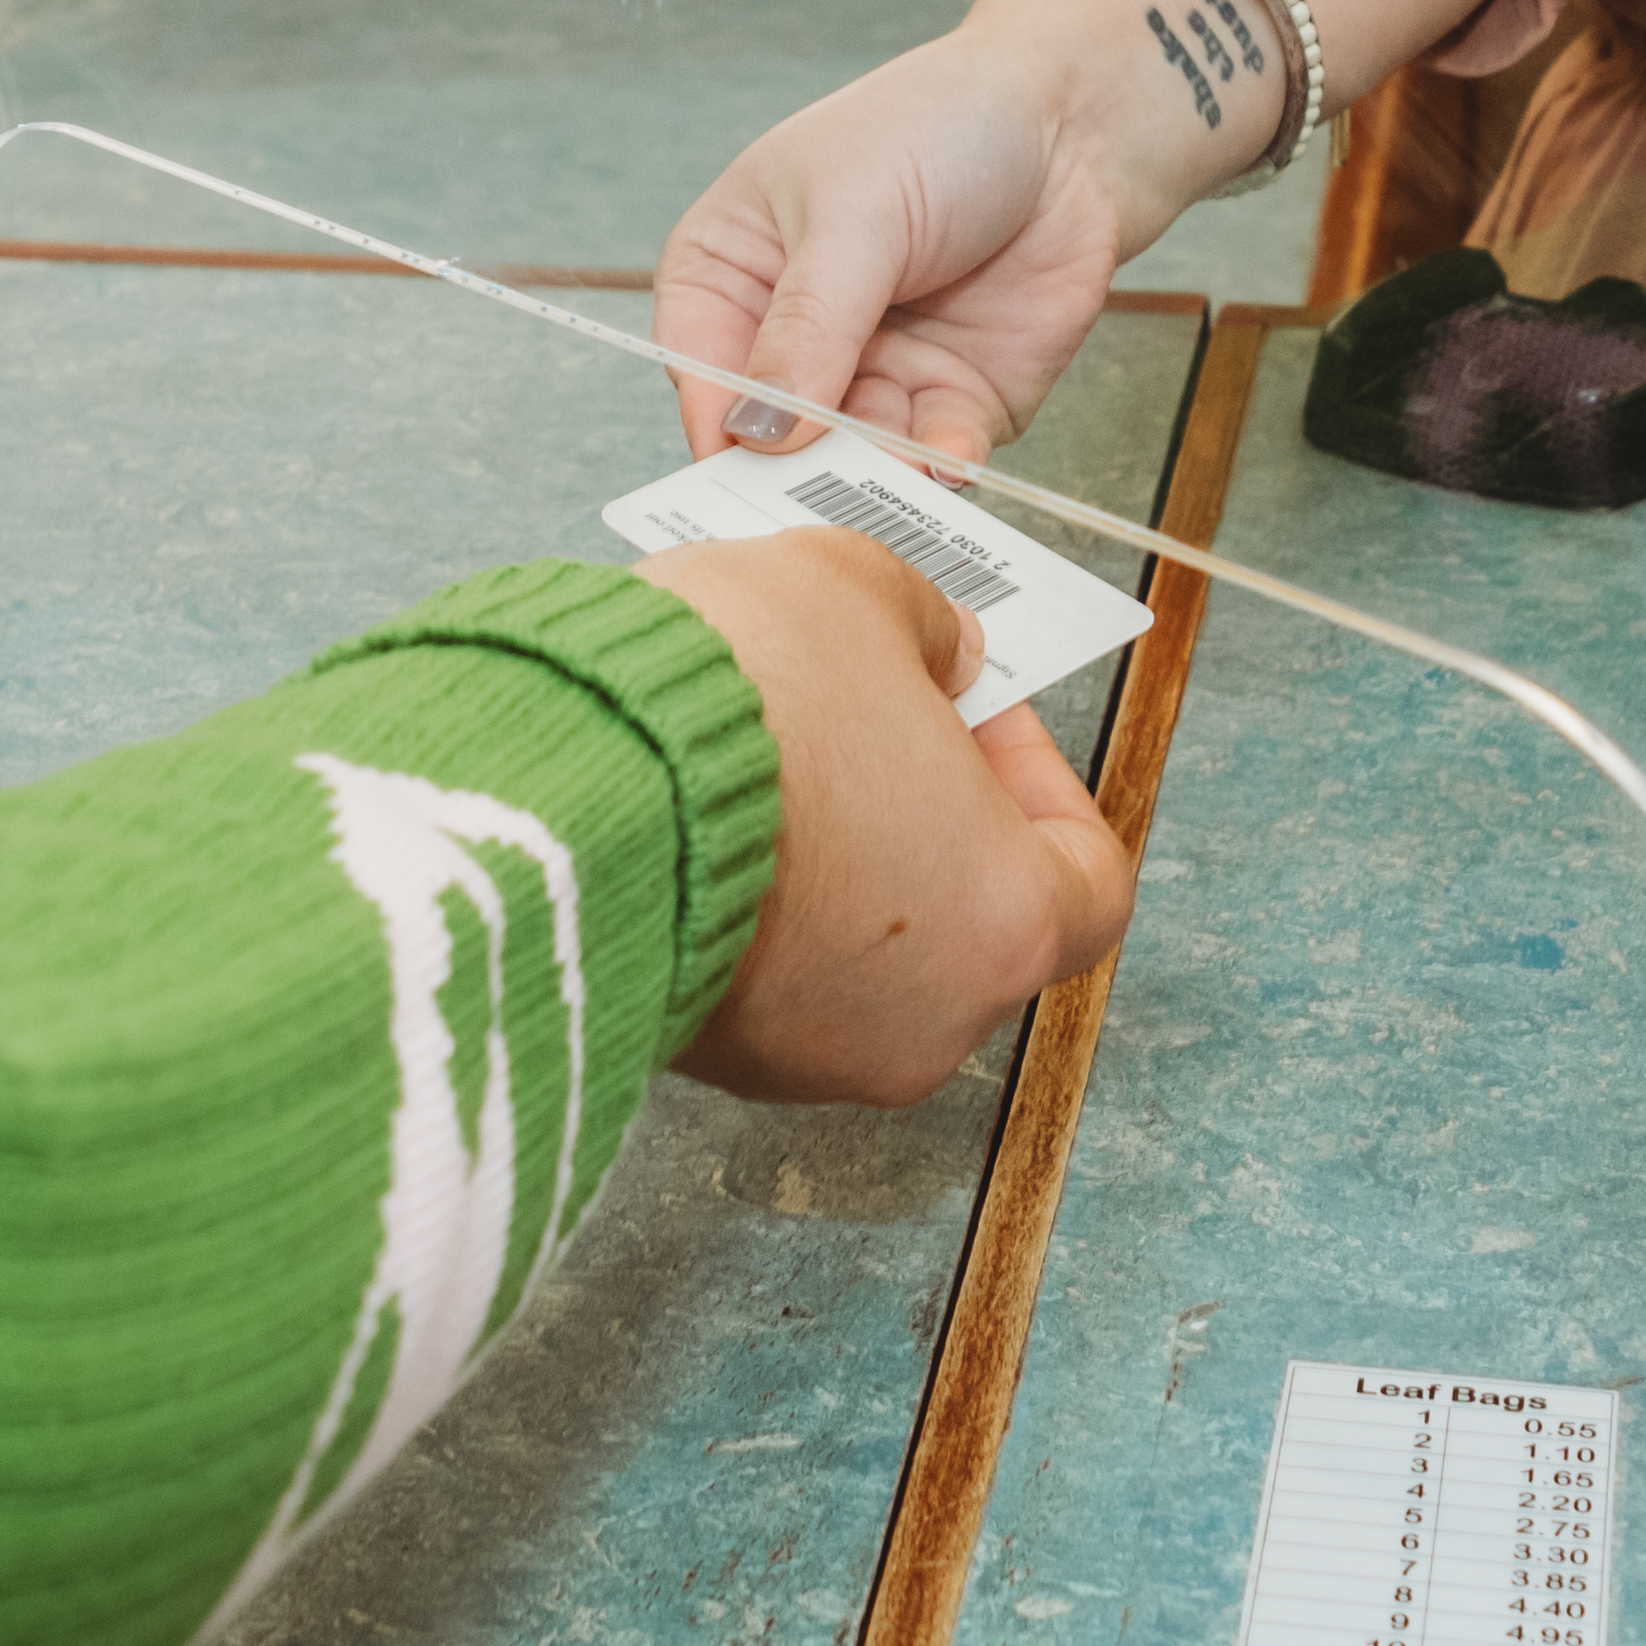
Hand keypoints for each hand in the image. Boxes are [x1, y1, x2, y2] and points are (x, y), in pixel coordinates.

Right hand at [652, 529, 1140, 1103]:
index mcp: (1008, 926)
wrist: (558, 792)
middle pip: (964, 915)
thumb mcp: (851, 589)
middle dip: (920, 810)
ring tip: (755, 753)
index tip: (972, 708)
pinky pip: (757, 972)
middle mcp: (925, 1022)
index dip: (1040, 775)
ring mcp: (808, 1056)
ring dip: (828, 858)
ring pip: (855, 953)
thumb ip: (924, 621)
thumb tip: (938, 651)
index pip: (1087, 879)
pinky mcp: (705, 1057)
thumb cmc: (736, 703)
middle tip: (861, 718)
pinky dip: (746, 901)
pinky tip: (693, 809)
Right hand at [654, 21, 1158, 470]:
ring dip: (876, 475)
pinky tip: (951, 458)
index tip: (743, 463)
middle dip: (800, 468)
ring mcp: (874, 373)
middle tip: (820, 499)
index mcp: (733, 271)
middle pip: (774, 434)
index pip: (697, 365)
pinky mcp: (952, 399)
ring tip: (899, 475)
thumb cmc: (940, 128)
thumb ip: (808, 324)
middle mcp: (793, 338)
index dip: (718, 419)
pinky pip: (935, 458)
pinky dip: (940, 468)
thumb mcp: (855, 211)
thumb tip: (759, 431)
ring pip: (855, 458)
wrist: (1074, 124)